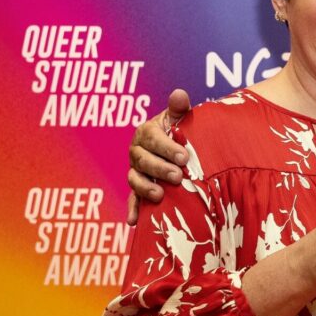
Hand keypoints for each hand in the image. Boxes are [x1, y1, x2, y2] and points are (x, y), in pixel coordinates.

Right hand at [126, 89, 192, 224]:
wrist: (179, 148)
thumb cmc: (180, 132)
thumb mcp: (181, 119)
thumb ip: (179, 109)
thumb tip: (179, 94)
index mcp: (146, 133)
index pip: (152, 139)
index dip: (166, 148)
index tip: (183, 156)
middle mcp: (137, 152)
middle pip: (142, 160)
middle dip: (159, 169)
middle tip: (178, 176)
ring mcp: (136, 171)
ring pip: (134, 179)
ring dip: (145, 188)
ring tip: (160, 196)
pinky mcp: (139, 189)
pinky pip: (133, 199)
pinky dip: (132, 210)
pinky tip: (133, 222)